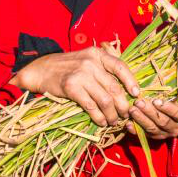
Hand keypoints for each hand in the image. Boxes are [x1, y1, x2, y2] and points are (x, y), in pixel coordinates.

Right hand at [10, 47, 139, 126]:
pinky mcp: (71, 87)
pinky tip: (101, 122)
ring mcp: (80, 74)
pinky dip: (98, 117)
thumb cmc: (68, 67)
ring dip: (112, 114)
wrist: (41, 70)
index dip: (131, 81)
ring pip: (105, 100)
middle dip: (123, 104)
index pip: (120, 66)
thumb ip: (104, 68)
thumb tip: (126, 87)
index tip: (136, 94)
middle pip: (114, 87)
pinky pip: (91, 106)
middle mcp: (91, 62)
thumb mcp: (87, 59)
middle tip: (126, 114)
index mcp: (97, 54)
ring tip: (114, 121)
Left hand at [126, 97, 177, 140]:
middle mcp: (176, 128)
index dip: (167, 107)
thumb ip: (174, 93)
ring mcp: (165, 134)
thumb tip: (166, 80)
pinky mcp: (155, 138)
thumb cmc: (176, 100)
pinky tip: (128, 123)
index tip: (156, 100)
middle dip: (150, 112)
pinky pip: (144, 135)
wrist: (175, 116)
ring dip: (141, 119)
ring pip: (153, 128)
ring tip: (132, 109)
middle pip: (163, 121)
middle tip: (139, 102)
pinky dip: (135, 129)